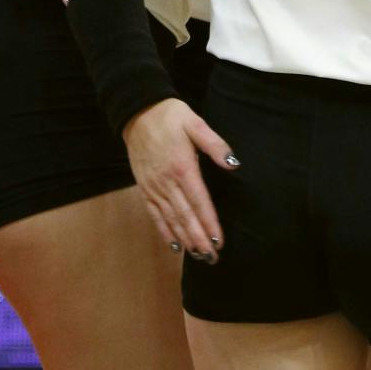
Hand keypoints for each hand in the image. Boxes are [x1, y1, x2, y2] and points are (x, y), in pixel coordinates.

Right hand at [122, 97, 236, 258]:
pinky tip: (175, 246)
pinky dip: (165, 231)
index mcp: (182, 168)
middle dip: (199, 239)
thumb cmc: (170, 117)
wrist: (137, 112)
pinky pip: (155, 214)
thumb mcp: (196, 124)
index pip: (199, 202)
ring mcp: (153, 187)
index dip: (209, 223)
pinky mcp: (145, 188)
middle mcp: (166, 182)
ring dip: (185, 239)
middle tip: (212, 258)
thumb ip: (215, 145)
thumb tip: (234, 163)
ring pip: (170, 219)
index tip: (218, 241)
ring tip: (198, 257)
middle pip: (185, 216)